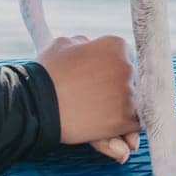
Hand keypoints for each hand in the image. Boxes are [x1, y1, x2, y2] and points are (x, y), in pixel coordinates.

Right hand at [37, 34, 139, 161]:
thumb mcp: (63, 46)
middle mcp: (128, 67)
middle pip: (134, 82)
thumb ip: (83, 45)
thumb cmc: (47, 73)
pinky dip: (126, 130)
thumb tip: (89, 47)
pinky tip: (111, 130)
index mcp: (116, 45)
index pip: (126, 59)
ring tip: (104, 117)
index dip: (114, 72)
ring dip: (125, 112)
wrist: (37, 104)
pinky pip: (136, 125)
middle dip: (120, 92)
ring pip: (138, 104)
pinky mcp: (126, 119)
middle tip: (103, 101)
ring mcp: (129, 93)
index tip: (104, 82)